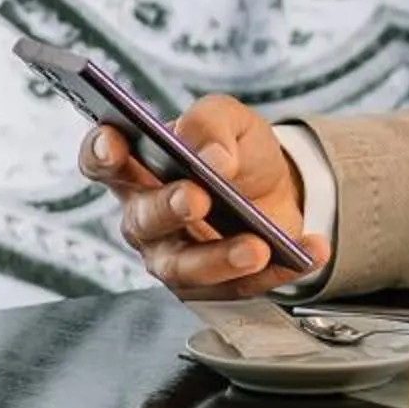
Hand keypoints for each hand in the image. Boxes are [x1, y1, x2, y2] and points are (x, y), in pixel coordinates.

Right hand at [74, 94, 327, 298]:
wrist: (276, 188)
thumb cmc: (234, 152)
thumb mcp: (230, 120)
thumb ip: (212, 123)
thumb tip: (212, 156)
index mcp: (139, 168)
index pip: (102, 161)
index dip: (101, 152)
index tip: (115, 143)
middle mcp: (147, 218)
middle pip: (144, 219)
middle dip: (171, 208)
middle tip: (198, 197)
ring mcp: (174, 257)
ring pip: (186, 267)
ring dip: (221, 257)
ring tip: (257, 246)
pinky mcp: (211, 287)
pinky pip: (239, 287)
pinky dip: (277, 271)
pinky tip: (307, 253)